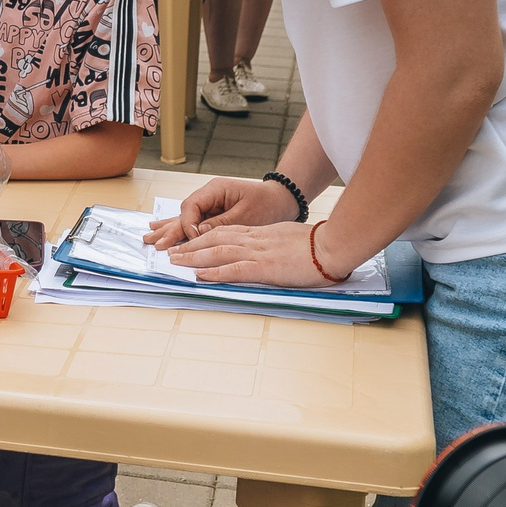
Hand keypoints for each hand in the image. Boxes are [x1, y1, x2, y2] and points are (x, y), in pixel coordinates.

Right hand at [145, 176, 298, 248]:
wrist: (281, 199)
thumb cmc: (267, 205)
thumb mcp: (246, 215)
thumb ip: (220, 224)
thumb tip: (199, 233)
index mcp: (215, 189)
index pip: (191, 207)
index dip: (188, 225)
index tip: (192, 239)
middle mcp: (208, 195)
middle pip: (184, 213)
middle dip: (169, 229)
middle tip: (155, 243)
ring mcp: (209, 203)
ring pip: (184, 217)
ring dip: (169, 229)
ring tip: (149, 237)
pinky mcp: (212, 212)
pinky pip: (192, 221)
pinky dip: (179, 228)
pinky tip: (161, 229)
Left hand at [162, 219, 337, 285]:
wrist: (333, 246)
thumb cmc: (318, 244)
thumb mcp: (289, 238)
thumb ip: (273, 243)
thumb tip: (266, 252)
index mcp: (261, 233)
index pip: (225, 231)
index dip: (204, 236)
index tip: (188, 240)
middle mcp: (255, 240)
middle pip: (215, 238)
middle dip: (191, 245)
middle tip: (172, 250)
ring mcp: (258, 253)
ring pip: (218, 251)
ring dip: (194, 257)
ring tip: (176, 261)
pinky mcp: (265, 267)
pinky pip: (234, 269)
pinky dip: (215, 272)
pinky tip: (200, 275)